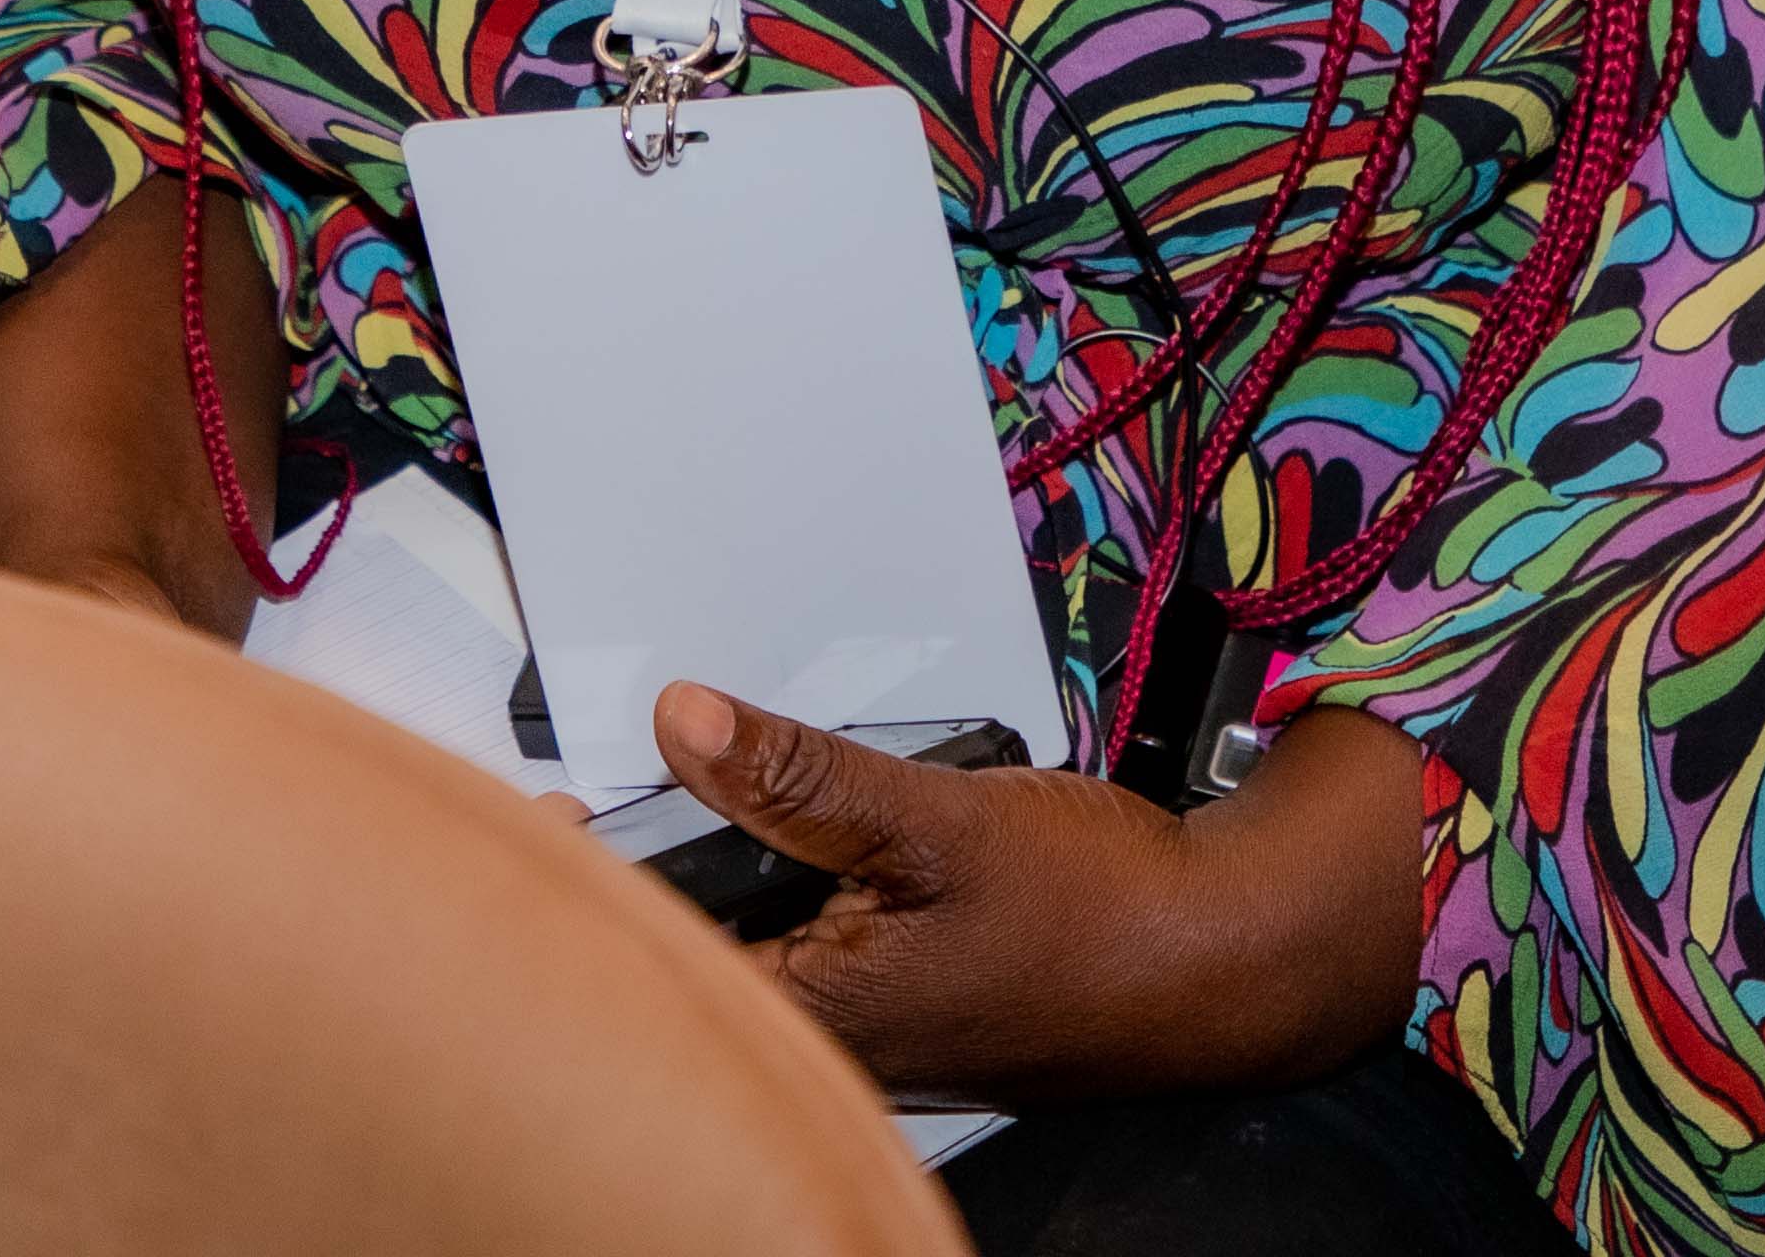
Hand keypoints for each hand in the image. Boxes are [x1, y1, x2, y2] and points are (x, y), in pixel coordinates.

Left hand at [646, 683, 1419, 1105]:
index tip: (544, 813)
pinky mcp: (900, 1001)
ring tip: (715, 784)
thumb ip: (802, 777)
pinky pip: (811, 935)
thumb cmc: (1097, 911)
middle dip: (657, 862)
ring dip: (729, 865)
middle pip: (694, 952)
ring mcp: (864, 1026)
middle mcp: (827, 1042)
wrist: (1220, 956)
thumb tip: (685, 722)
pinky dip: (790, 875)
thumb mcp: (938, 818)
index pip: (652, 957)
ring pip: (754, 940)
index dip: (587, 884)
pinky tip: (808, 822)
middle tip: (631, 776)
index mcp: (814, 1018)